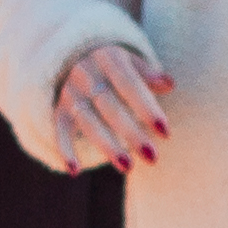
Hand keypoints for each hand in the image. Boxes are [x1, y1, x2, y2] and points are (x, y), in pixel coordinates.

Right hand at [50, 45, 172, 171]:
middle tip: (152, 158)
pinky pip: (60, 130)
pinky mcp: (59, 108)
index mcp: (108, 58)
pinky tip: (75, 170)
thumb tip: (169, 84)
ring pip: (89, 122)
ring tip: (128, 168)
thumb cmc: (113, 65)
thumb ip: (148, 74)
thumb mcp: (130, 62)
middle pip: (111, 107)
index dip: (147, 109)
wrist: (71, 56)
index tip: (166, 133)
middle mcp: (86, 74)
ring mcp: (70, 92)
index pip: (130, 85)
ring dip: (107, 146)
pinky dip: (64, 149)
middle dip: (132, 133)